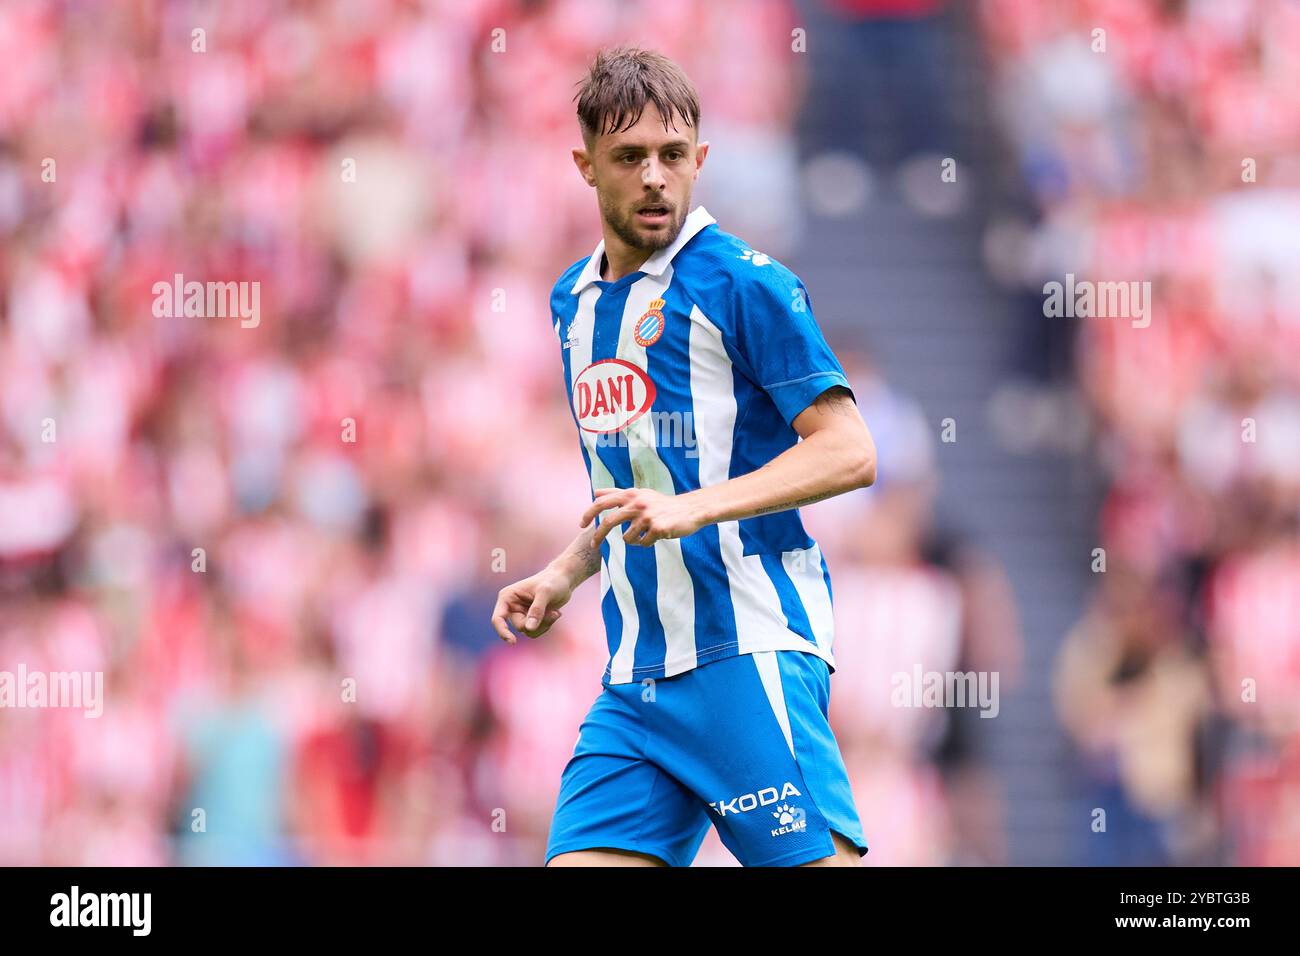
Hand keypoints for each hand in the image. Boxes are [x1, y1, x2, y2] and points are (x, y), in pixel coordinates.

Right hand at [491, 566, 576, 643]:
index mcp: (508, 597)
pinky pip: (535, 632)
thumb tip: (528, 629)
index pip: (498, 619)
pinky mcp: (530, 619)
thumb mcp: (546, 592)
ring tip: (556, 613)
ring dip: (544, 625)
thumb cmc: (553, 581)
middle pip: (520, 626)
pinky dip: (546, 626)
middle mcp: (511, 606)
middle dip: (538, 623)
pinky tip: (555, 614)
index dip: (502, 631)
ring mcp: (521, 614)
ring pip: (528, 632)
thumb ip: (537, 610)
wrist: (563, 580)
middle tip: (554, 614)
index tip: (513, 642)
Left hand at [580, 487, 706, 547]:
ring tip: (643, 535)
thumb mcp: (640, 493)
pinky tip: (655, 536)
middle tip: (594, 545)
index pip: (602, 502)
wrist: (690, 510)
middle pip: (609, 522)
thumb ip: (617, 493)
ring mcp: (647, 516)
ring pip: (627, 538)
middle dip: (598, 536)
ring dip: (631, 540)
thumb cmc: (662, 504)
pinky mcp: (657, 528)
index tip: (582, 524)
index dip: (589, 513)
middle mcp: (637, 503)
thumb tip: (595, 491)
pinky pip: (642, 543)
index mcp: (631, 494)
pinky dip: (645, 543)